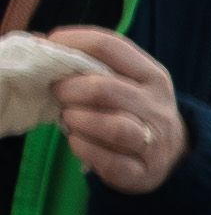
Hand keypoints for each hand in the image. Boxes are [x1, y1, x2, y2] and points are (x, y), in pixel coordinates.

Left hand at [45, 27, 181, 197]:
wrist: (168, 154)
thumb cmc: (130, 109)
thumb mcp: (123, 79)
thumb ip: (88, 61)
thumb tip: (37, 42)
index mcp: (152, 76)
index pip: (108, 46)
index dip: (69, 44)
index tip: (48, 51)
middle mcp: (157, 107)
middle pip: (105, 89)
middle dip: (69, 90)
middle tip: (57, 94)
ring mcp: (155, 142)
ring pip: (114, 127)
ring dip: (78, 120)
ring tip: (68, 118)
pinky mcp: (143, 172)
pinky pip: (110, 161)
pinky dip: (84, 149)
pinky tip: (77, 142)